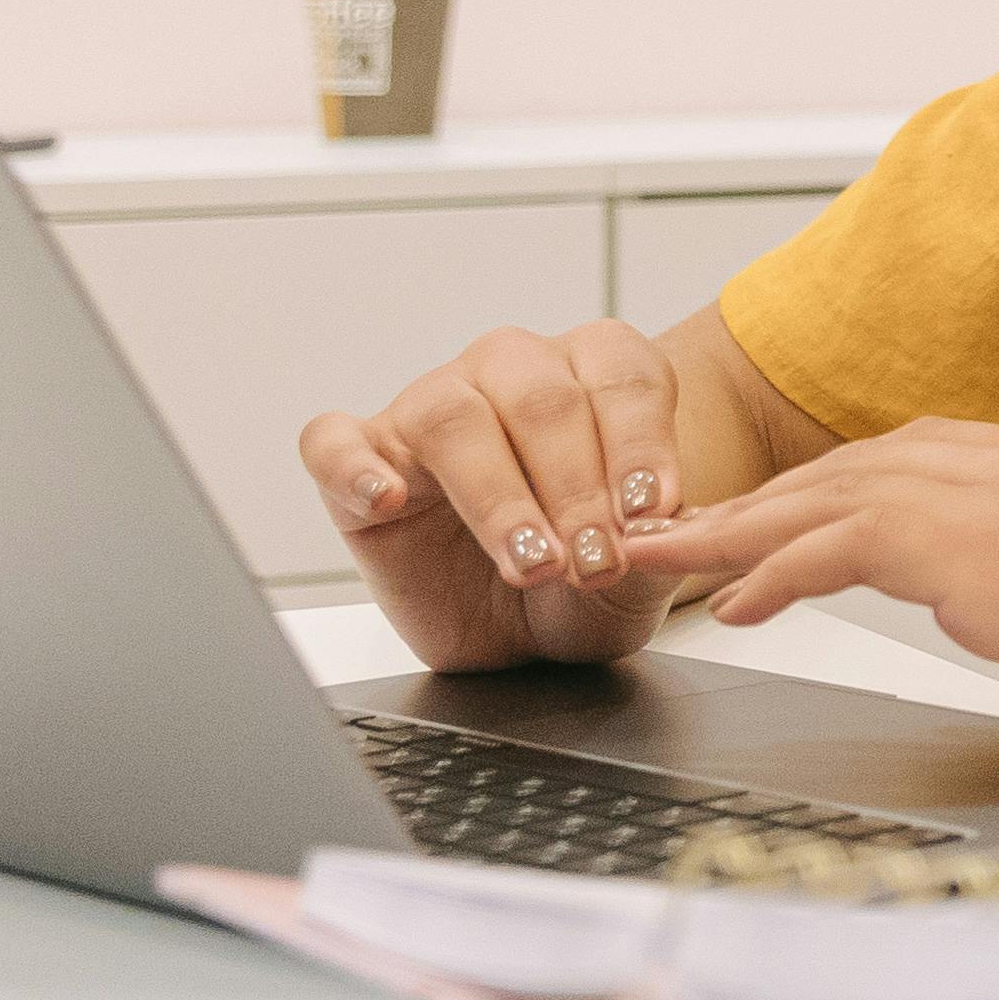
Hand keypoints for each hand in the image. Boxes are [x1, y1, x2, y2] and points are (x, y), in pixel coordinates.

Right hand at [306, 325, 686, 666]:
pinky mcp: (361, 459)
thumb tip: (664, 527)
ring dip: (497, 496)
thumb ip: (662, 542)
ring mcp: (429, 407)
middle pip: (540, 399)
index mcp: (593, 369)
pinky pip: (334, 442)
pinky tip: (387, 499)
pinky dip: (354, 466)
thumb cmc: (589, 578)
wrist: (527, 630)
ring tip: (530, 563)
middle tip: (595, 562)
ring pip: (452, 417)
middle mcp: (510, 370)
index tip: (653, 512)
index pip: (622, 378)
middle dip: (575, 489)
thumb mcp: (647, 572)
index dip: (641, 445)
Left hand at [615, 419, 998, 748]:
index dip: (829, 488)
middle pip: (865, 459)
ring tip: (667, 561)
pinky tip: (739, 602)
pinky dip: (781, 565)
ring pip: (839, 489)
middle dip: (762, 497)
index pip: (922, 456)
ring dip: (740, 527)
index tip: (767, 523)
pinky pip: (851, 541)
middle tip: (679, 534)